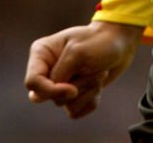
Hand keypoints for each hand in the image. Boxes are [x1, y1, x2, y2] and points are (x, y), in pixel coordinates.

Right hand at [25, 21, 143, 118]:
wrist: (119, 44)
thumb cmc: (98, 41)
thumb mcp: (77, 52)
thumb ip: (60, 75)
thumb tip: (57, 97)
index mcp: (41, 53)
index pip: (32, 83)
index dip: (50, 90)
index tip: (72, 89)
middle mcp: (46, 70)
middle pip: (49, 96)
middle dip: (76, 87)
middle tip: (94, 71)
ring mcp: (59, 84)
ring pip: (65, 105)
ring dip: (88, 90)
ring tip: (99, 73)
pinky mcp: (72, 96)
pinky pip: (75, 111)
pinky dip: (91, 100)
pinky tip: (98, 84)